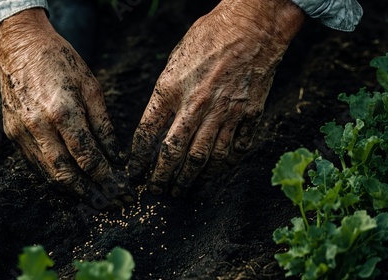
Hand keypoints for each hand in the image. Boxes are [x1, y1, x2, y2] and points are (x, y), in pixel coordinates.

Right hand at [0, 9, 128, 204]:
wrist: (19, 46)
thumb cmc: (60, 61)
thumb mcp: (91, 87)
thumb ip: (103, 125)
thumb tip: (115, 157)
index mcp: (62, 112)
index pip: (87, 157)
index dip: (106, 178)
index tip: (121, 189)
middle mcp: (38, 127)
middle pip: (66, 174)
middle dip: (90, 193)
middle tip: (111, 204)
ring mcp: (21, 132)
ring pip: (48, 174)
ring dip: (72, 190)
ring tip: (94, 198)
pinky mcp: (11, 134)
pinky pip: (36, 164)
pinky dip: (55, 176)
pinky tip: (71, 181)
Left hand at [128, 0, 304, 195]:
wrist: (252, 25)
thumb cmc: (209, 37)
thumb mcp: (174, 61)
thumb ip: (165, 95)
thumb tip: (157, 125)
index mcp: (171, 88)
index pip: (147, 133)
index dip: (138, 159)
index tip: (135, 173)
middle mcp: (196, 105)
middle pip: (175, 153)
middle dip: (163, 178)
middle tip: (158, 192)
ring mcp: (225, 112)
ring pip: (205, 158)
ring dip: (192, 179)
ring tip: (183, 192)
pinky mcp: (249, 114)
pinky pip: (236, 149)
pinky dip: (226, 166)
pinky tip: (217, 175)